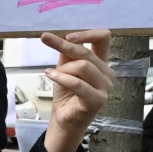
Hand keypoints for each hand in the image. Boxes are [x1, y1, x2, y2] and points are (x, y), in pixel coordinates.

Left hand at [42, 29, 113, 151]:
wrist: (64, 118)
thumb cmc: (66, 92)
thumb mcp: (65, 68)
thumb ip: (68, 53)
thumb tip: (62, 36)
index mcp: (101, 63)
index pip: (104, 38)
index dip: (87, 33)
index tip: (67, 35)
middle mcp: (107, 74)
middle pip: (87, 52)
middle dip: (64, 45)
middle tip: (45, 38)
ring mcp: (105, 88)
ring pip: (82, 66)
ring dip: (63, 69)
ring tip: (53, 74)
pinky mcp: (97, 100)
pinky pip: (78, 83)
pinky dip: (61, 78)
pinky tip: (50, 75)